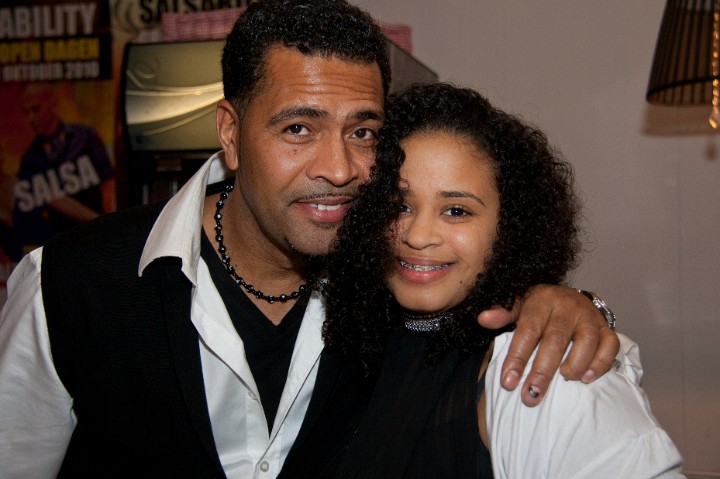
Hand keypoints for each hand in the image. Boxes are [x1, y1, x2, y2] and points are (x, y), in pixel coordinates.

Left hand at [478, 284, 619, 405]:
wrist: (569, 296)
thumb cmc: (538, 308)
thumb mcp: (518, 304)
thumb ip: (502, 314)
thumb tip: (483, 319)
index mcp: (541, 300)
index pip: (527, 330)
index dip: (517, 357)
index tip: (508, 382)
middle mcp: (567, 306)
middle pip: (555, 339)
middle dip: (542, 370)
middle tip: (531, 395)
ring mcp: (589, 317)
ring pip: (587, 340)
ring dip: (575, 363)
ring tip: (563, 380)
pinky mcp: (607, 328)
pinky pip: (610, 344)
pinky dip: (600, 362)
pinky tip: (586, 378)